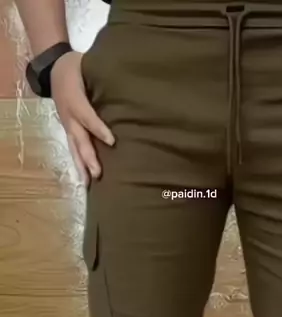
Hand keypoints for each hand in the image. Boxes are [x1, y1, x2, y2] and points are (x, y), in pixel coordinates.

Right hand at [51, 51, 114, 185]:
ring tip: (88, 184)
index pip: (87, 116)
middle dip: (88, 157)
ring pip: (74, 148)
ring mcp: (68, 126)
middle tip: (97, 173)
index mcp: (74, 98)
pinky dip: (78, 164)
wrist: (52, 69)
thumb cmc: (75, 66)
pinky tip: (84, 179)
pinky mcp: (68, 131)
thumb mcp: (86, 64)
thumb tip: (125, 83)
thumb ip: (102, 75)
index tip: (112, 142)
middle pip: (79, 139)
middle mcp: (69, 116)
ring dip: (81, 166)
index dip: (99, 129)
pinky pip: (73, 149)